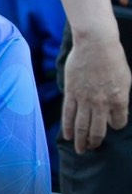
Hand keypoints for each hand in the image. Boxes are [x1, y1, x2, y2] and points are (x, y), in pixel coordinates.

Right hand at [61, 31, 131, 151]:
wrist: (96, 44)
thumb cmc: (113, 58)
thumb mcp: (125, 79)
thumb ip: (121, 96)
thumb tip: (117, 109)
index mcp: (119, 100)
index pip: (118, 122)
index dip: (115, 125)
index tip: (112, 125)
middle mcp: (102, 103)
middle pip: (98, 130)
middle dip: (95, 142)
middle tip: (92, 149)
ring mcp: (85, 99)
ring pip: (82, 126)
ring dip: (81, 140)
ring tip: (80, 149)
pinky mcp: (72, 93)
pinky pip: (68, 115)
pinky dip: (68, 128)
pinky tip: (68, 137)